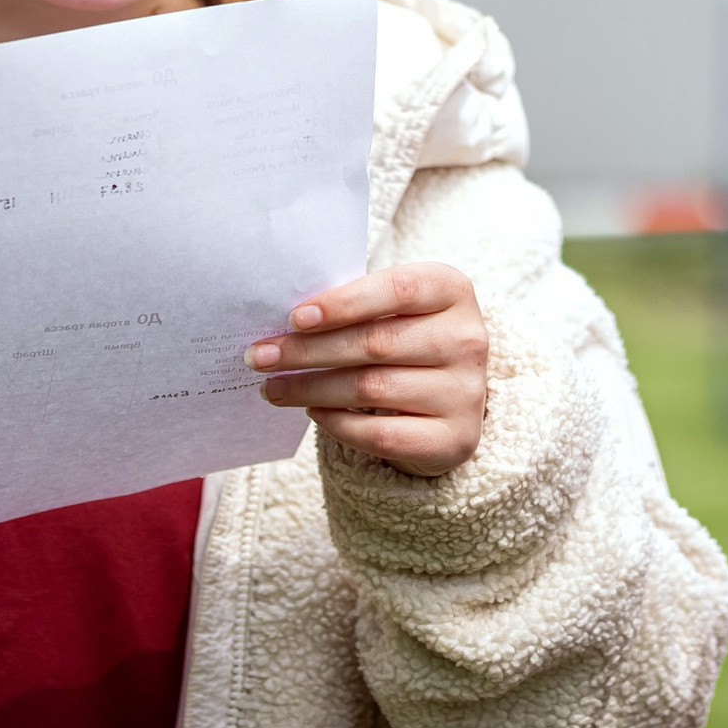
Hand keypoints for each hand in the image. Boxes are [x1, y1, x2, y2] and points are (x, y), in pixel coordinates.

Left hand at [248, 261, 488, 477]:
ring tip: (273, 388)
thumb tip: (286, 324)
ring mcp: (466, 392)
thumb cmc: (407, 339)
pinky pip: (382, 434)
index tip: (295, 318)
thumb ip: (355, 306)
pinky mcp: (455, 438)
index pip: (398, 289)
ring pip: (371, 390)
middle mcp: (468, 339)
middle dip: (308, 352)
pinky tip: (313, 412)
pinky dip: (339, 424)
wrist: (450, 398)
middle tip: (260, 357)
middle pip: (376, 343)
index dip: (345, 303)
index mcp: (452, 291)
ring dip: (312, 389)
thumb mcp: (395, 309)